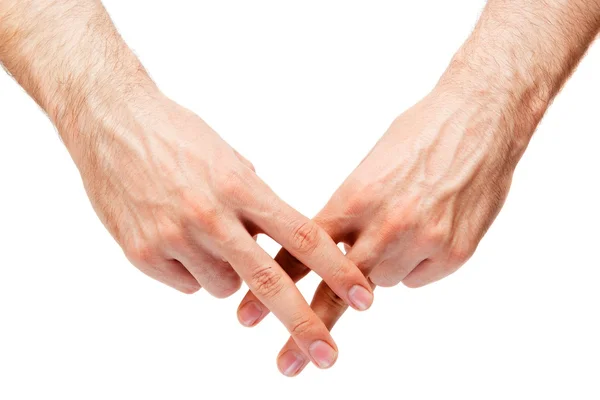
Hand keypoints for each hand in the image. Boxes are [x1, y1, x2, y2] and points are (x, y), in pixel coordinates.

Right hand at [69, 94, 373, 368]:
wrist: (112, 122)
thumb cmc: (177, 134)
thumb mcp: (229, 158)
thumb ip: (257, 201)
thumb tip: (280, 240)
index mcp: (241, 186)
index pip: (302, 234)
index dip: (337, 269)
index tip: (364, 295)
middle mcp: (210, 216)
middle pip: (268, 279)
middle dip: (303, 321)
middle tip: (329, 354)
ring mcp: (175, 237)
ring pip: (224, 287)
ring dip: (230, 274)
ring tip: (207, 236)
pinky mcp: (144, 254)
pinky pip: (187, 284)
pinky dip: (192, 270)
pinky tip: (177, 238)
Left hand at [237, 83, 536, 375]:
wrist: (481, 117)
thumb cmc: (421, 134)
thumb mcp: (371, 166)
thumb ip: (349, 210)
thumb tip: (333, 245)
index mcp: (354, 197)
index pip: (302, 250)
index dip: (271, 283)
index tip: (247, 314)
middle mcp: (384, 224)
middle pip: (339, 288)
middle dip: (309, 324)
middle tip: (285, 364)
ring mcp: (420, 241)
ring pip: (382, 282)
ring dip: (382, 265)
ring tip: (403, 224)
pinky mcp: (452, 253)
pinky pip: (418, 277)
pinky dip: (416, 262)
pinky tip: (430, 229)